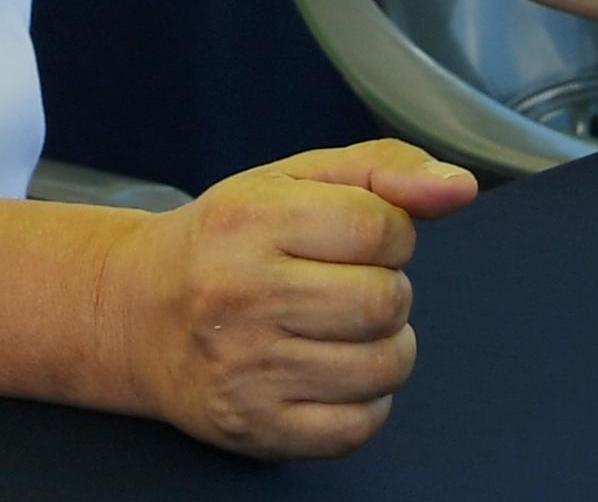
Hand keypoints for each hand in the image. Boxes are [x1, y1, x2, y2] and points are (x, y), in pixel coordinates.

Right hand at [100, 138, 476, 459]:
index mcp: (252, 220)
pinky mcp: (257, 427)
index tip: (354, 238)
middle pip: (387, 301)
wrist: (137, 314)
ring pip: (384, 366)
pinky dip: (364, 402)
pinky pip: (361, 426)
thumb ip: (384, 170)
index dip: (387, 234)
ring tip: (341, 331)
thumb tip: (460, 187)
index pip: (381, 228)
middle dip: (386, 291)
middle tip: (344, 287)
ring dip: (382, 347)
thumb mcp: (293, 180)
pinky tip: (330, 373)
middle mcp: (244, 295)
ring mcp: (248, 369)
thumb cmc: (229, 240)